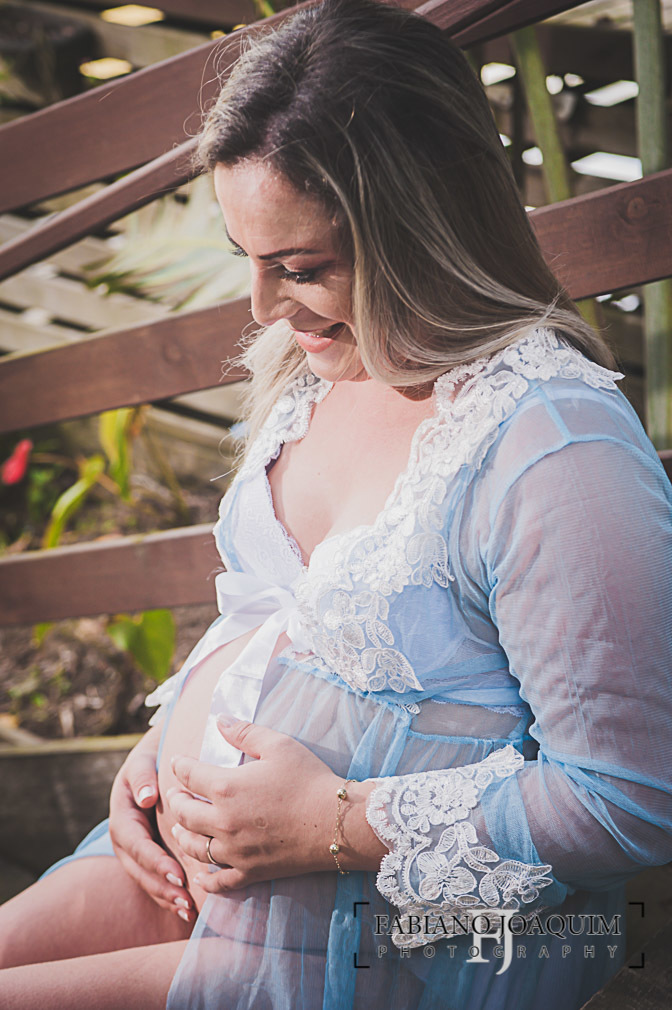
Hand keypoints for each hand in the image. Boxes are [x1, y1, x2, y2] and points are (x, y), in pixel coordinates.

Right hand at [109, 726, 195, 921]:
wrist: (159, 756)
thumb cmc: (154, 756)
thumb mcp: (144, 760)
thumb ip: (143, 776)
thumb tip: (147, 798)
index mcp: (123, 813)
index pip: (135, 842)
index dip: (154, 860)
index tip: (176, 873)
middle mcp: (126, 835)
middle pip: (139, 867)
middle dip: (161, 886)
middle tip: (185, 900)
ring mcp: (136, 847)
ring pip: (146, 877)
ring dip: (165, 896)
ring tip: (188, 909)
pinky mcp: (150, 854)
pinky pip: (156, 877)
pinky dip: (168, 894)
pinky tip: (187, 908)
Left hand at [166, 717, 343, 894]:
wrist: (338, 823)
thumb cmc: (309, 779)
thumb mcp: (279, 745)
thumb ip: (245, 732)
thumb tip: (219, 719)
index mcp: (226, 788)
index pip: (189, 775)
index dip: (180, 766)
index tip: (177, 762)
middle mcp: (223, 822)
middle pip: (184, 814)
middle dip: (176, 801)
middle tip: (175, 794)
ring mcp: (235, 851)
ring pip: (194, 847)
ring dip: (182, 836)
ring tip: (179, 829)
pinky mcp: (250, 872)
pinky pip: (219, 882)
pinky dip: (206, 880)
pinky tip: (202, 875)